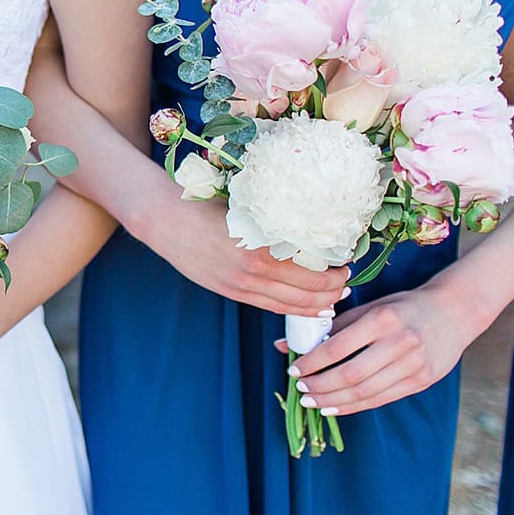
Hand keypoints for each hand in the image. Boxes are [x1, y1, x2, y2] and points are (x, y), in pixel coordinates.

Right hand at [146, 195, 348, 314]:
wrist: (165, 220)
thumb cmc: (206, 206)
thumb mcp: (246, 208)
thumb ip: (275, 224)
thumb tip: (311, 227)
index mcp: (261, 249)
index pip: (312, 273)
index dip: (335, 273)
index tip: (347, 263)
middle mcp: (253, 273)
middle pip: (306, 294)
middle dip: (333, 292)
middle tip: (345, 282)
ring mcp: (240, 286)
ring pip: (289, 306)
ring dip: (316, 305)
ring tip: (331, 298)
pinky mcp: (230, 291)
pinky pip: (269, 306)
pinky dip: (291, 308)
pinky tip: (303, 304)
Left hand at [280, 283, 478, 416]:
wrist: (456, 312)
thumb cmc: (404, 308)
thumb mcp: (370, 308)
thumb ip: (331, 327)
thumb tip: (285, 345)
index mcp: (382, 319)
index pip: (338, 347)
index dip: (312, 363)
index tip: (294, 370)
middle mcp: (400, 342)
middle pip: (350, 375)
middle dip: (320, 386)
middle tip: (300, 390)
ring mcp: (414, 365)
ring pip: (365, 392)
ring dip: (333, 401)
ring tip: (313, 402)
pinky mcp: (422, 381)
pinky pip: (381, 398)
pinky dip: (354, 406)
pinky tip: (335, 407)